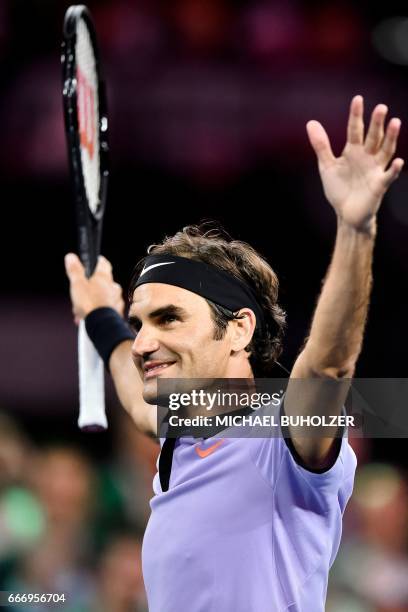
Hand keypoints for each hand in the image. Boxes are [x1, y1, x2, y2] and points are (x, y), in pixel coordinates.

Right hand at [64, 253, 124, 323]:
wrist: (100, 324)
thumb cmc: (90, 304)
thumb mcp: (77, 284)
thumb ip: (74, 270)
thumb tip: (71, 257)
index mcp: (104, 277)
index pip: (103, 263)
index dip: (97, 262)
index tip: (92, 263)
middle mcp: (113, 287)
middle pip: (103, 282)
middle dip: (91, 287)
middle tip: (81, 293)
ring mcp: (116, 300)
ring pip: (104, 296)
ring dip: (94, 300)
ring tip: (82, 308)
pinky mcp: (116, 312)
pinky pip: (107, 309)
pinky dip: (99, 311)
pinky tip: (89, 316)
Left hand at [307, 95, 403, 232]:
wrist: (345, 213)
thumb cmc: (339, 189)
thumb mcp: (327, 166)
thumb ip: (321, 145)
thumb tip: (311, 122)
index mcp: (353, 151)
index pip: (355, 130)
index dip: (356, 116)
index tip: (357, 99)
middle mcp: (367, 157)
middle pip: (373, 137)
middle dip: (376, 123)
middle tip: (381, 107)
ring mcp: (375, 170)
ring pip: (385, 151)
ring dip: (390, 138)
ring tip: (395, 122)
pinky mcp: (379, 185)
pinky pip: (388, 176)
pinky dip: (394, 170)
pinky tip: (399, 162)